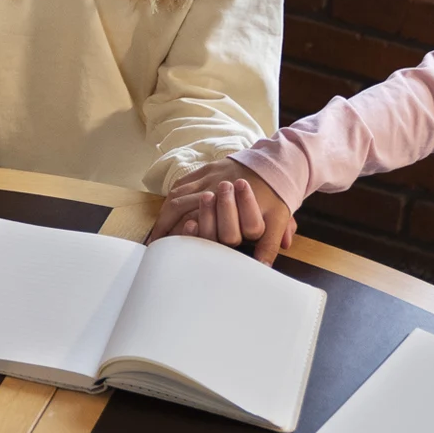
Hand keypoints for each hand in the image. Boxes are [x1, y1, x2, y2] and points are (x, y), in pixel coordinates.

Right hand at [148, 159, 295, 263]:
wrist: (277, 163)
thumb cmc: (276, 193)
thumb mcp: (278, 219)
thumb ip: (268, 245)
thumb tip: (262, 269)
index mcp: (230, 204)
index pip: (199, 221)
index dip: (183, 235)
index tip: (172, 248)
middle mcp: (214, 189)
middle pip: (180, 207)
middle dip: (165, 225)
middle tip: (155, 243)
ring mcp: (208, 177)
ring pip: (177, 195)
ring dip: (164, 213)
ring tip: (156, 230)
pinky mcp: (207, 168)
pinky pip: (182, 183)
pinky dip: (171, 197)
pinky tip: (166, 208)